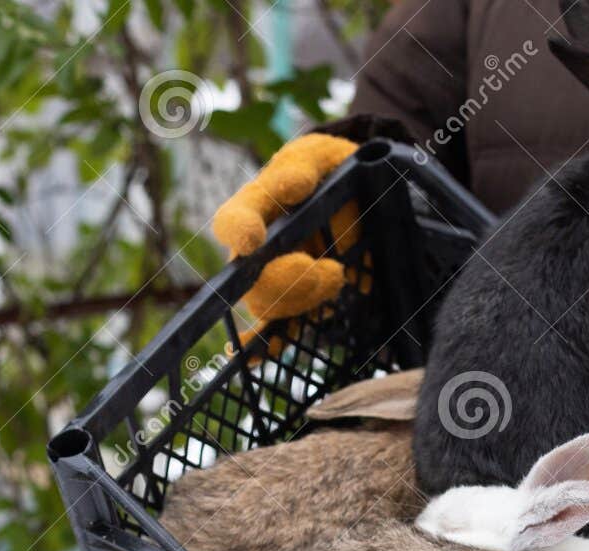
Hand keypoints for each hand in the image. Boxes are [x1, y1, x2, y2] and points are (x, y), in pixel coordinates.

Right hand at [212, 133, 358, 344]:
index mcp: (255, 207)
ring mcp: (271, 279)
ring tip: (338, 274)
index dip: (238, 231)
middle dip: (291, 282)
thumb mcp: (318, 155)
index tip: (253, 240)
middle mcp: (254, 250)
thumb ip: (303, 167)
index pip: (233, 220)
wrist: (355, 199)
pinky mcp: (294, 302)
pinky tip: (259, 356)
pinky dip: (264, 344)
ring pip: (270, 307)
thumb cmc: (329, 172)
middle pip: (254, 281)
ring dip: (305, 301)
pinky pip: (273, 330)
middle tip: (331, 270)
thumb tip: (295, 184)